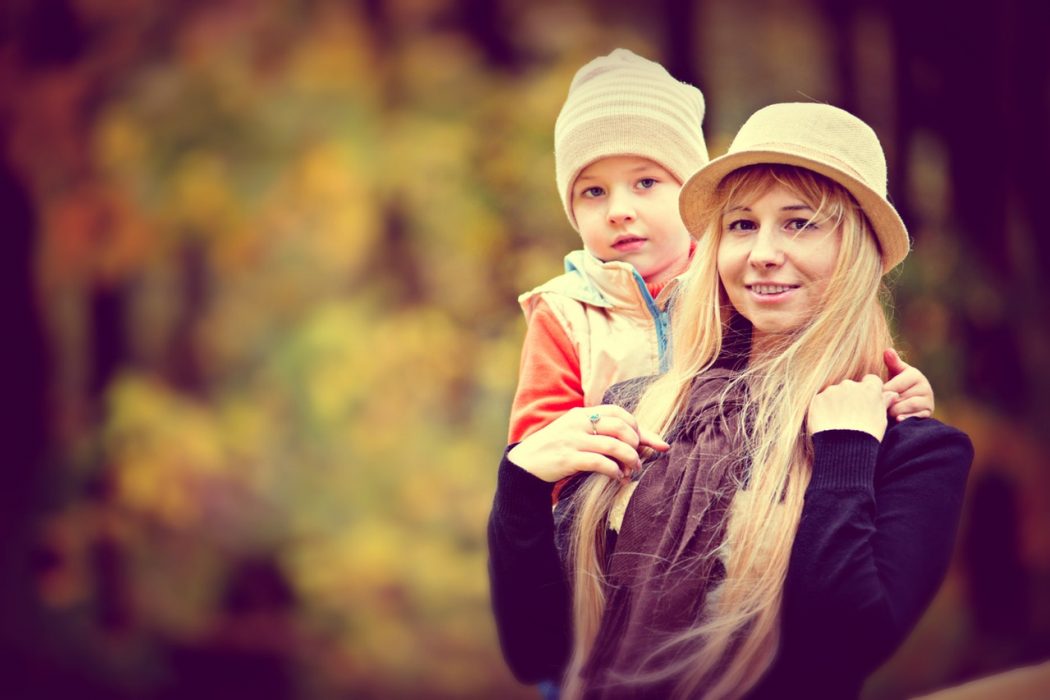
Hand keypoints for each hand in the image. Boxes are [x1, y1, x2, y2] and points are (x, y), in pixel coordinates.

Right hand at [507, 405, 668, 482]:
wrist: (525, 463)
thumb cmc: (558, 448)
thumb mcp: (577, 433)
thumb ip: (601, 432)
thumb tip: (640, 440)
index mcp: (582, 413)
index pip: (617, 412)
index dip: (637, 426)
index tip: (648, 442)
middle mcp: (578, 423)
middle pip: (619, 427)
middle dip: (636, 444)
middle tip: (639, 460)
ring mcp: (572, 440)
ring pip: (613, 446)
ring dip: (630, 460)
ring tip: (633, 471)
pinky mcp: (567, 459)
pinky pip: (599, 463)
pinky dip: (614, 471)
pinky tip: (618, 478)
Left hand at [807, 374, 895, 441]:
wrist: (844, 446)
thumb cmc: (867, 434)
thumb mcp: (881, 419)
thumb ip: (884, 402)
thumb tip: (892, 394)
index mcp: (869, 388)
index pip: (871, 381)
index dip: (868, 392)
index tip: (866, 403)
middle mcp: (850, 385)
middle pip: (851, 387)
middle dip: (850, 397)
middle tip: (850, 415)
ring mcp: (832, 391)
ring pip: (834, 393)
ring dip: (835, 402)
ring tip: (838, 421)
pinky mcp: (818, 399)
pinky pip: (821, 401)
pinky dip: (823, 409)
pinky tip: (827, 422)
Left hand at [883, 348, 934, 420]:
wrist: (909, 402)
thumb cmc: (898, 384)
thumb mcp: (895, 372)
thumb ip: (892, 362)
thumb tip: (888, 351)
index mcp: (915, 375)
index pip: (894, 385)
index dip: (882, 392)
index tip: (873, 395)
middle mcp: (925, 387)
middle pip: (898, 397)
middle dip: (887, 402)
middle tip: (877, 405)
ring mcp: (928, 401)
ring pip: (904, 407)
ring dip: (893, 411)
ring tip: (886, 412)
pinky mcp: (928, 413)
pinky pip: (915, 417)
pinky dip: (905, 418)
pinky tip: (897, 419)